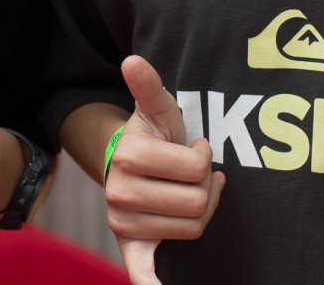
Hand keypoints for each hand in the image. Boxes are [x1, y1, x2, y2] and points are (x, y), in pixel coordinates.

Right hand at [107, 55, 225, 284]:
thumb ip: (150, 87)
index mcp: (128, 155)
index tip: (194, 148)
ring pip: (191, 230)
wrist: (129, 163)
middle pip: (196, 204)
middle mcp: (119, 193)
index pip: (196, 169)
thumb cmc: (154, 136)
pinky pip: (142, 273)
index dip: (203, 158)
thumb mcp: (158, 109)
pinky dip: (153, 284)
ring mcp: (123, 223)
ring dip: (200, 212)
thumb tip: (132, 61)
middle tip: (194, 176)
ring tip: (190, 193)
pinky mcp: (129, 248)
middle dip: (204, 188)